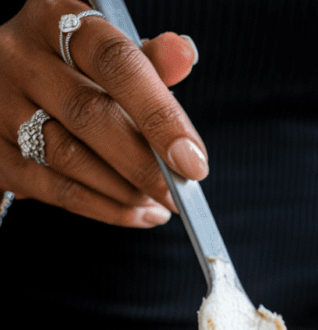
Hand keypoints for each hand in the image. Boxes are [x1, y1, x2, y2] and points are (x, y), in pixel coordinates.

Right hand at [0, 0, 207, 224]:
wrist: (9, 89)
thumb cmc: (71, 69)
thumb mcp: (104, 52)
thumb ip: (146, 61)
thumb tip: (183, 55)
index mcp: (56, 20)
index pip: (115, 62)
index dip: (158, 114)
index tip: (193, 159)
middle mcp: (20, 58)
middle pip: (90, 116)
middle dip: (144, 164)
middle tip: (180, 193)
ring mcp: (1, 107)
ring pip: (70, 159)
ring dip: (125, 191)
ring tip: (160, 203)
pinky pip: (56, 191)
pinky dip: (105, 209)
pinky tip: (136, 214)